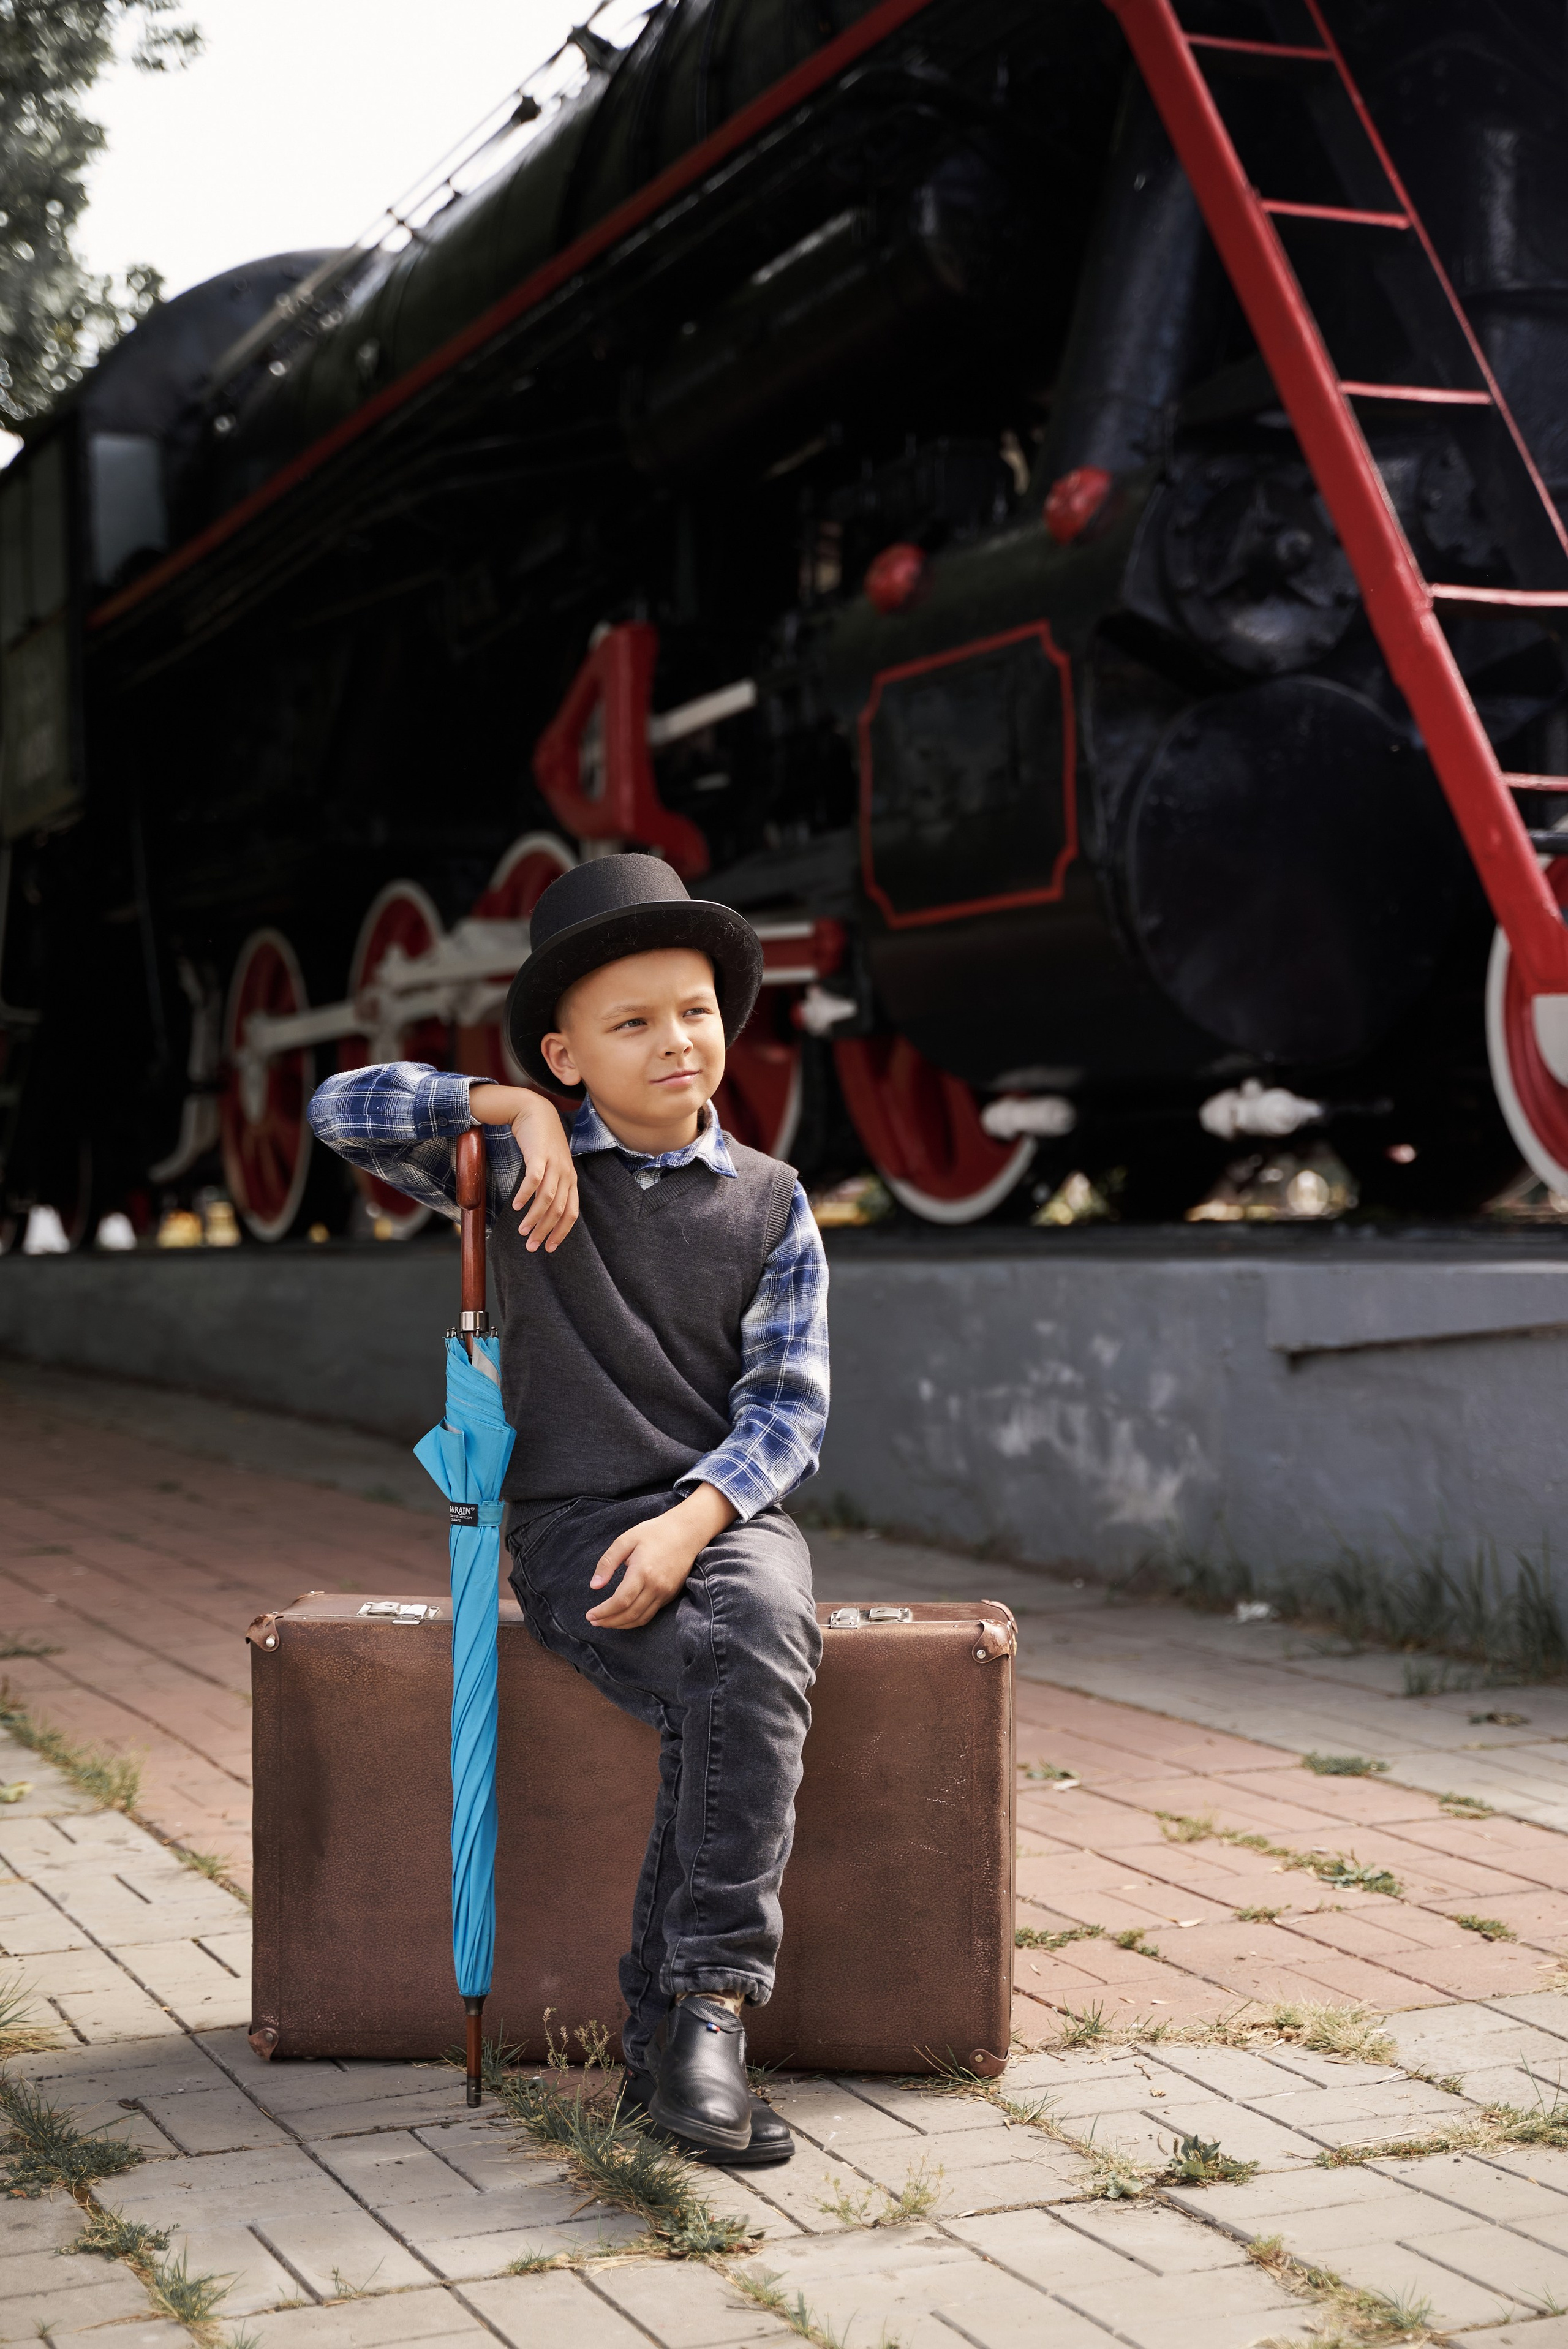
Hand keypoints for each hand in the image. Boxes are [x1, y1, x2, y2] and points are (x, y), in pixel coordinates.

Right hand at [509, 1096, 578, 1252]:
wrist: (534, 1111)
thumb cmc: (541, 1142)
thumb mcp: (550, 1167)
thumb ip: (549, 1187)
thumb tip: (541, 1212)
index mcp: (571, 1180)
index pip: (571, 1213)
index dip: (561, 1233)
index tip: (549, 1248)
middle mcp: (566, 1174)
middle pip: (559, 1210)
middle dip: (545, 1231)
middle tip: (531, 1246)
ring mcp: (554, 1164)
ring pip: (547, 1198)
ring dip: (534, 1217)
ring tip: (522, 1230)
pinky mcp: (540, 1154)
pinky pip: (534, 1179)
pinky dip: (525, 1195)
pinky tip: (516, 1206)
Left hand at [586, 1485, 736, 1630]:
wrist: (686, 1532)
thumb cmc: (654, 1532)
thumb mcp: (625, 1540)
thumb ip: (607, 1563)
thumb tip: (594, 1586)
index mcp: (643, 1572)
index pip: (620, 1601)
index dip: (603, 1612)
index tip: (590, 1615)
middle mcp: (656, 1586)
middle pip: (630, 1614)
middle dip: (609, 1621)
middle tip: (594, 1621)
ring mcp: (665, 1593)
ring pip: (641, 1618)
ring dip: (621, 1625)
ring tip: (605, 1622)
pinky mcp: (670, 1595)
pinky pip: (651, 1614)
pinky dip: (635, 1620)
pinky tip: (623, 1617)